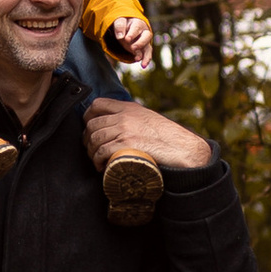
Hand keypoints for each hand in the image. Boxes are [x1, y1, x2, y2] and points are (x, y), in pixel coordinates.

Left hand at [83, 94, 210, 172]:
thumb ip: (131, 118)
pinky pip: (101, 151)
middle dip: (87, 139)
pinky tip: (101, 166)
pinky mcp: (126, 145)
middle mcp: (125, 116)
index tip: (89, 129)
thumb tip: (115, 125)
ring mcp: (125, 130)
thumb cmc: (167, 137)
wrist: (183, 148)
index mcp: (129, 108)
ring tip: (97, 160)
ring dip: (91, 152)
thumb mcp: (147, 118)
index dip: (88, 117)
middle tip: (92, 150)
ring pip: (94, 138)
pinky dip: (97, 161)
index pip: (98, 104)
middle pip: (92, 124)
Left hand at [114, 19, 156, 70]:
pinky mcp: (143, 49)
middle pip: (147, 36)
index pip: (136, 28)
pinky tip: (143, 65)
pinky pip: (146, 54)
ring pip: (148, 47)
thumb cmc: (124, 24)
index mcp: (138, 23)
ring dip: (145, 55)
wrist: (127, 28)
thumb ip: (119, 27)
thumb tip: (120, 36)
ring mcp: (145, 41)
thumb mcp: (120, 22)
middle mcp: (144, 32)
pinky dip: (145, 60)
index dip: (132, 34)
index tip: (126, 39)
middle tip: (132, 48)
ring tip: (139, 60)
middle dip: (140, 43)